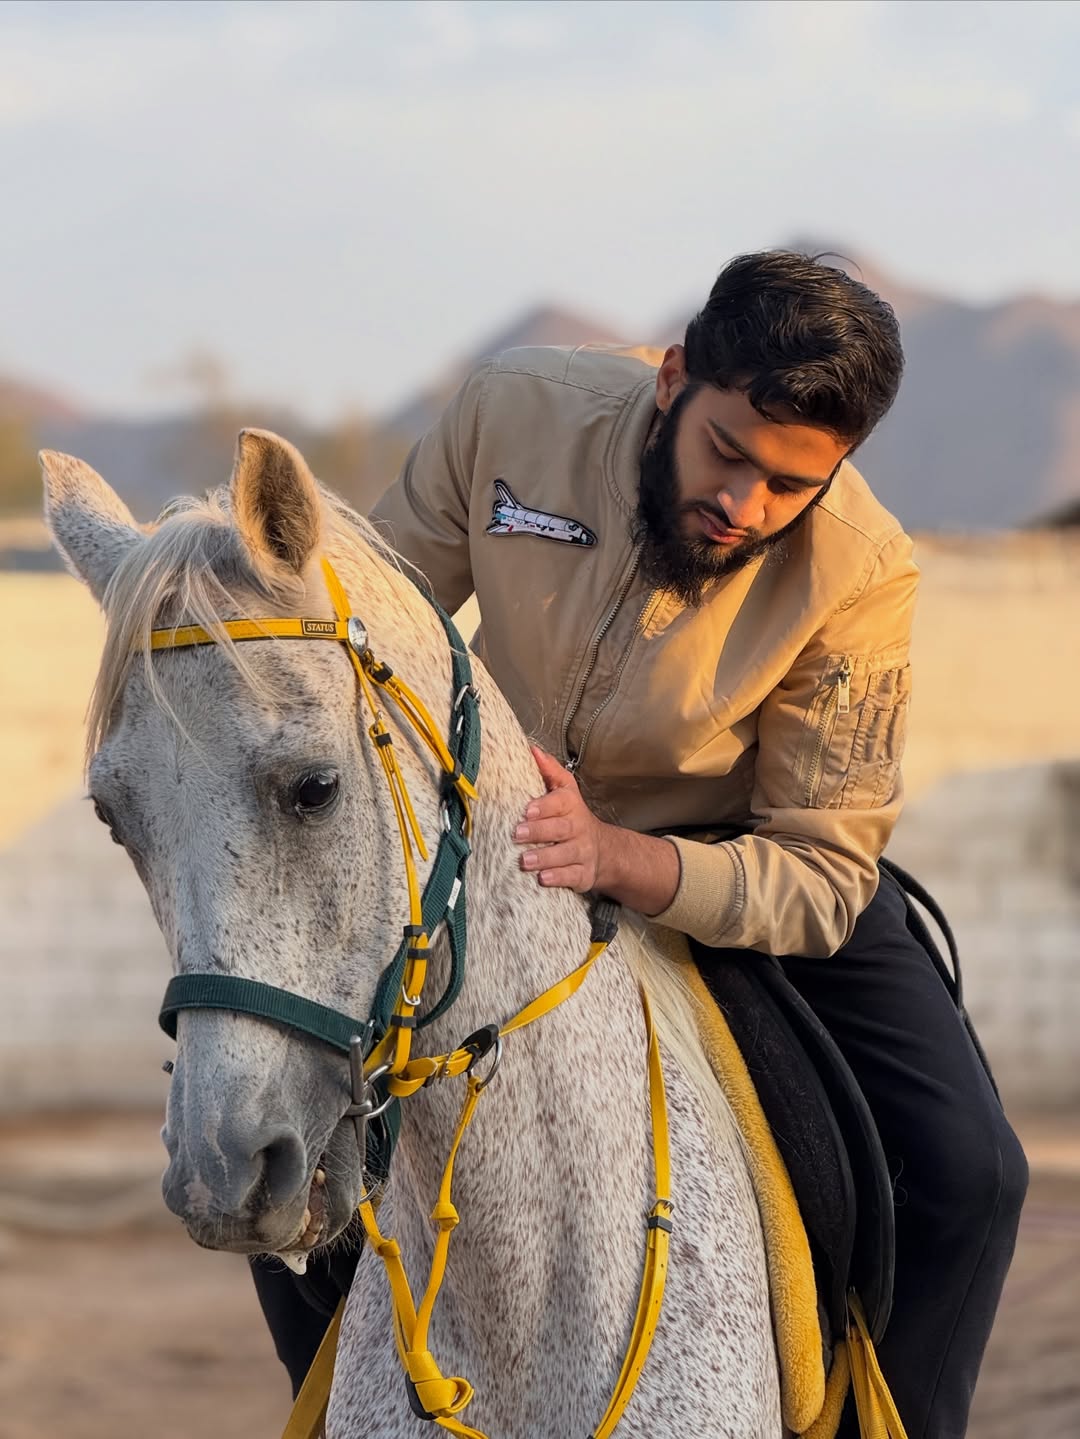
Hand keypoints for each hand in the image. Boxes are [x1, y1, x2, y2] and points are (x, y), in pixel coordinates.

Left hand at [513, 746, 681, 913]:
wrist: (604, 850)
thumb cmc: (573, 817)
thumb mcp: (565, 791)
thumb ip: (549, 771)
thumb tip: (532, 750)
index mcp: (571, 806)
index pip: (560, 802)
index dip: (545, 806)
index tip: (527, 809)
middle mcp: (578, 828)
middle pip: (561, 829)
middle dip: (539, 831)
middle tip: (518, 834)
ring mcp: (582, 852)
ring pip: (565, 854)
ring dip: (544, 857)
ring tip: (525, 860)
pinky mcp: (583, 874)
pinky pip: (572, 877)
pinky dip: (558, 878)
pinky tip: (543, 879)